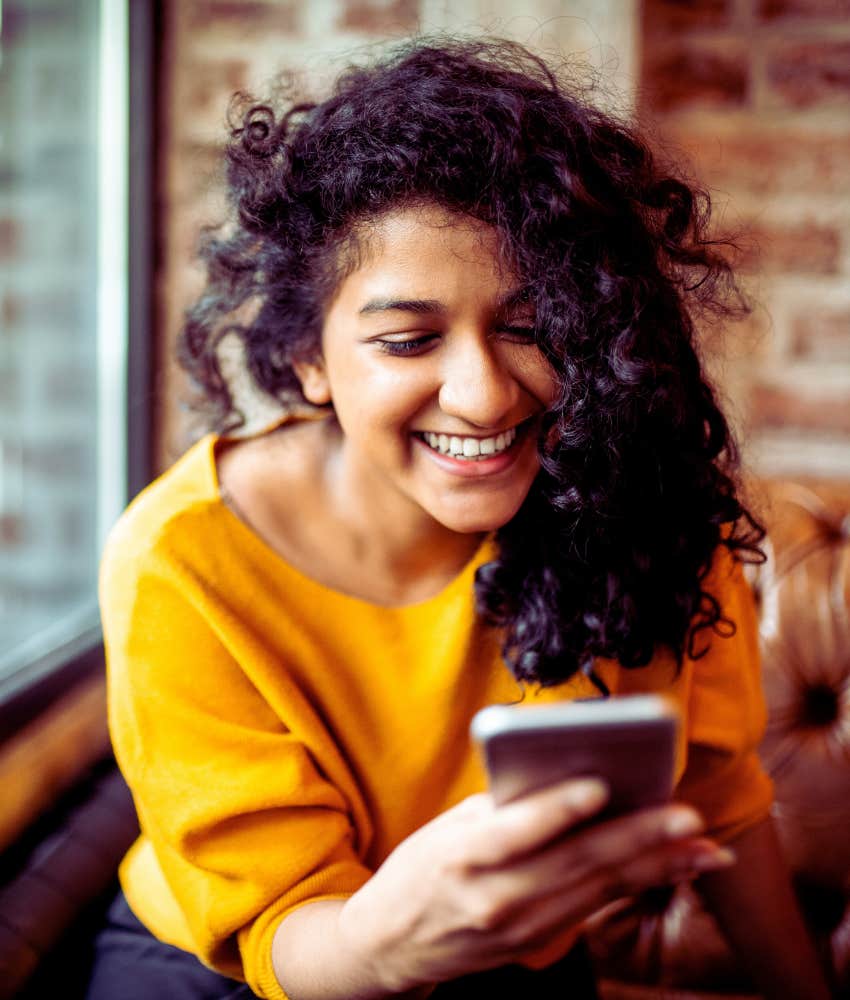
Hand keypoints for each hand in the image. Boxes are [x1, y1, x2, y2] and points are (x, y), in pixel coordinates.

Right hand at [337, 778, 733, 992]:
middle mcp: (495, 898)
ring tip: (703, 847)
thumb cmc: (420, 870)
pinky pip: (595, 908)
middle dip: (637, 839)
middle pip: (574, 863)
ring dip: (657, 867)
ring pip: (598, 890)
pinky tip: (674, 868)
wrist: (391, 943)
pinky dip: (639, 886)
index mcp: (462, 857)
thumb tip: (566, 778)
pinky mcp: (538, 944)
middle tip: (687, 817)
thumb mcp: (446, 829)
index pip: (514, 831)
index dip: (557, 809)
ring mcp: (521, 928)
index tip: (599, 785)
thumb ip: (502, 809)